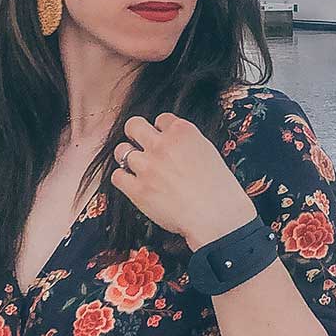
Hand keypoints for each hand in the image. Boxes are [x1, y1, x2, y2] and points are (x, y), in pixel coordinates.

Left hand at [112, 113, 257, 250]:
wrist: (216, 216)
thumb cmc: (219, 189)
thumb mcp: (208, 152)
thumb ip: (187, 143)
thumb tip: (172, 144)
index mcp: (182, 132)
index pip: (161, 119)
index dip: (161, 130)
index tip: (163, 140)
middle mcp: (162, 145)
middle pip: (133, 125)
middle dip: (134, 133)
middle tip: (139, 144)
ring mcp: (147, 167)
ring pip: (121, 150)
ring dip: (127, 158)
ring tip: (137, 167)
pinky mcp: (137, 189)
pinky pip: (117, 176)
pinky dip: (123, 179)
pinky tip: (133, 183)